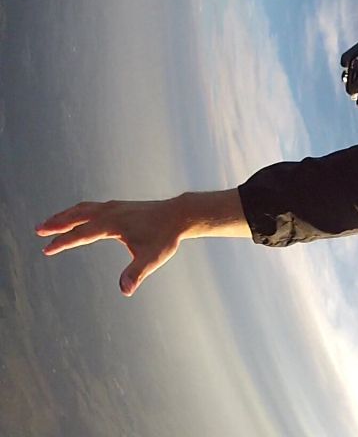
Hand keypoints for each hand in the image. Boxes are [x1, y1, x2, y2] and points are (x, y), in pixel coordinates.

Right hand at [37, 200, 184, 296]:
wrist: (179, 215)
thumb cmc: (165, 237)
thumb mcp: (152, 258)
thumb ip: (137, 273)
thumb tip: (126, 290)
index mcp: (113, 224)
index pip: (82, 234)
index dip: (63, 242)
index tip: (46, 249)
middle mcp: (111, 212)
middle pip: (77, 216)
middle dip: (57, 224)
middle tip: (38, 230)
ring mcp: (114, 207)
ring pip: (83, 209)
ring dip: (65, 216)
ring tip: (50, 223)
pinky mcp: (119, 206)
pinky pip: (92, 207)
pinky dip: (78, 212)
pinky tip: (76, 217)